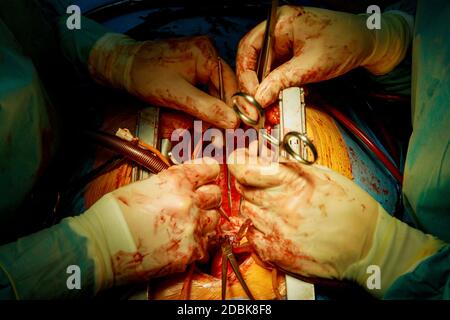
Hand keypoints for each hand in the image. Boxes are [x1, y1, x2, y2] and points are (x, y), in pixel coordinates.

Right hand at [69, 158, 221, 287]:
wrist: (100, 246)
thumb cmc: (112, 216)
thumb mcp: (142, 186)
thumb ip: (169, 184)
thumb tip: (181, 184)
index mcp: (175, 181)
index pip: (209, 170)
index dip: (210, 172)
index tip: (210, 174)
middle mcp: (188, 202)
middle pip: (216, 195)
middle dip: (209, 197)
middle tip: (199, 201)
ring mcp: (191, 228)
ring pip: (214, 220)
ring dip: (206, 220)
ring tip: (190, 223)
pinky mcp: (189, 251)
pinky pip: (206, 244)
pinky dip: (199, 242)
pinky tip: (185, 240)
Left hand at [89, 35, 238, 127]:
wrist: (122, 66)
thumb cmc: (144, 74)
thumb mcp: (178, 95)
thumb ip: (207, 108)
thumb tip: (232, 121)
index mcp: (206, 52)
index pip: (230, 85)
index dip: (233, 109)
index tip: (236, 129)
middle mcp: (206, 53)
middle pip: (223, 88)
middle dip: (221, 112)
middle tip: (223, 135)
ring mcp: (199, 60)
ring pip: (214, 91)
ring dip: (212, 111)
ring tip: (212, 130)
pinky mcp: (191, 68)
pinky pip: (203, 89)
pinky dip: (203, 105)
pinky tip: (201, 119)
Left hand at [227, 145, 443, 296]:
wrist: (367, 247)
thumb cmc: (350, 208)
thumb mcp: (325, 176)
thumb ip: (293, 165)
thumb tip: (267, 154)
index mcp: (294, 184)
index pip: (246, 170)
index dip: (239, 161)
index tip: (243, 157)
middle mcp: (282, 208)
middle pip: (243, 189)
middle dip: (249, 180)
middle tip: (262, 179)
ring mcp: (277, 233)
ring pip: (246, 210)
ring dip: (254, 203)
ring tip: (274, 203)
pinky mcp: (277, 253)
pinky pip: (251, 234)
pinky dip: (257, 226)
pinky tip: (273, 223)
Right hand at [236, 6, 410, 106]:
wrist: (368, 43)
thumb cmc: (345, 42)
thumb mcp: (310, 66)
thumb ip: (281, 82)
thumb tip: (259, 98)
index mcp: (279, 23)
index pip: (249, 49)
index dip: (247, 75)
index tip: (252, 96)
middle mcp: (277, 31)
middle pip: (253, 61)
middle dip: (255, 86)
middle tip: (257, 106)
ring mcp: (283, 43)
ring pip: (263, 70)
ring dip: (265, 90)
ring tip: (269, 107)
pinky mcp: (289, 55)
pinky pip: (275, 73)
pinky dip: (275, 88)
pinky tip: (278, 100)